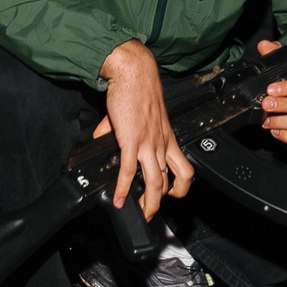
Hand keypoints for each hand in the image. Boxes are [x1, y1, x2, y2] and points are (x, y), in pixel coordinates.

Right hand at [91, 40, 193, 217]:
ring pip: (155, 182)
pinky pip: (128, 171)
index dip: (180, 187)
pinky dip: (122, 188)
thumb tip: (102, 137)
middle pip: (169, 181)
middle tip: (150, 211)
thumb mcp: (138, 114)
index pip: (183, 169)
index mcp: (167, 138)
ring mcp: (148, 143)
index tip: (170, 195)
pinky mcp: (131, 141)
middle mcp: (162, 143)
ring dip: (148, 203)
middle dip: (161, 201)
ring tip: (139, 213)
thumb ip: (122, 129)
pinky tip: (118, 198)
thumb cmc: (138, 89)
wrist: (134, 73)